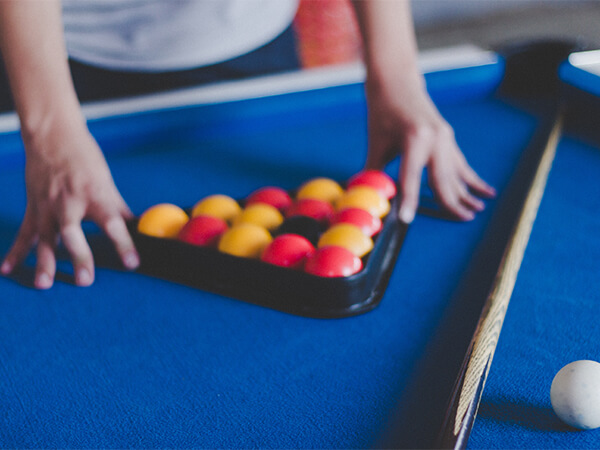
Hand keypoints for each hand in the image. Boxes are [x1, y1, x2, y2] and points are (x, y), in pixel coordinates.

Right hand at [0, 119, 138, 288]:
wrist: (52, 135)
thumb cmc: (84, 158)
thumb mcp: (106, 182)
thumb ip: (119, 208)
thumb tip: (140, 227)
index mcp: (94, 194)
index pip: (112, 222)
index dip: (123, 243)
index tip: (132, 263)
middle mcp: (69, 202)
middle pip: (73, 233)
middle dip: (79, 257)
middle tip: (85, 280)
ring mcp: (47, 206)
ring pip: (45, 237)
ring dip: (44, 262)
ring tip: (45, 284)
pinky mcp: (33, 207)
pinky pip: (24, 233)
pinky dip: (15, 252)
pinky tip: (8, 270)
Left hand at [364, 74, 495, 222]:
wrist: (397, 81)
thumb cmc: (383, 111)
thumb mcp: (376, 142)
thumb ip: (374, 171)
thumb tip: (368, 195)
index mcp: (415, 139)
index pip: (411, 178)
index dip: (408, 201)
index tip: (407, 220)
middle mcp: (435, 138)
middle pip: (443, 178)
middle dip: (451, 202)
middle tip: (461, 221)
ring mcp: (446, 138)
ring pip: (456, 172)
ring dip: (467, 193)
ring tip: (476, 212)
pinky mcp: (448, 138)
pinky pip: (461, 163)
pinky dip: (471, 179)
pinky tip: (486, 191)